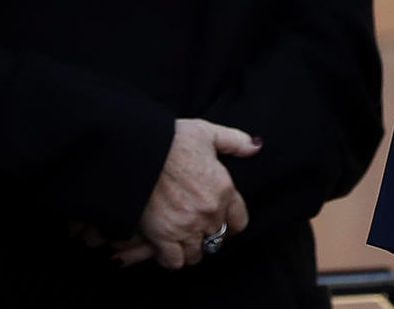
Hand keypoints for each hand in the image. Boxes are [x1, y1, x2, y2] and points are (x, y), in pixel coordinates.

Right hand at [132, 118, 259, 268]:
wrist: (137, 150)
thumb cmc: (171, 139)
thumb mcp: (206, 132)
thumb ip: (235, 141)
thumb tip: (256, 146)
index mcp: (223, 190)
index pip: (238, 222)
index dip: (228, 221)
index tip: (216, 217)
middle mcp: (209, 212)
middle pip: (216, 238)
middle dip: (206, 232)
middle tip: (193, 222)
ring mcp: (187, 226)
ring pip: (197, 253)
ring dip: (190, 247)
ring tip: (180, 236)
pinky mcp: (163, 236)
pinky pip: (175, 261)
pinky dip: (171, 257)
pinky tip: (166, 245)